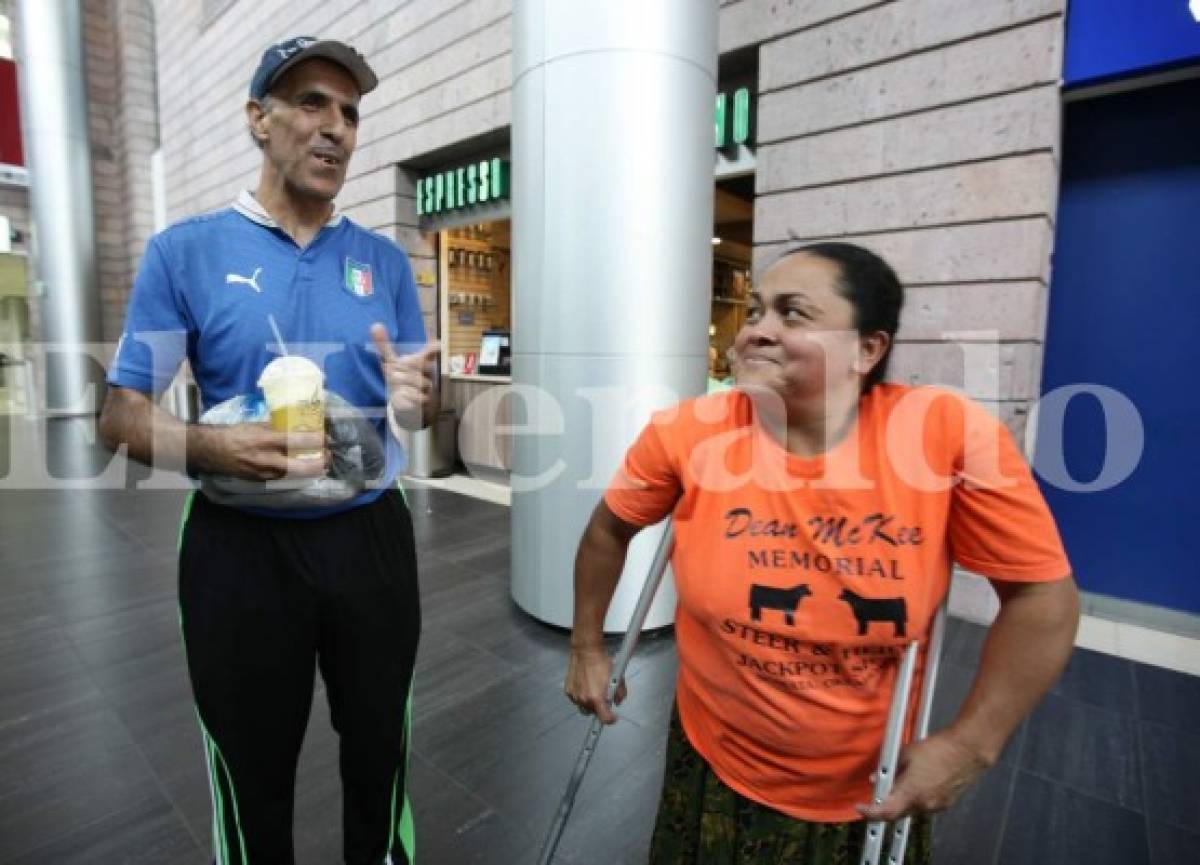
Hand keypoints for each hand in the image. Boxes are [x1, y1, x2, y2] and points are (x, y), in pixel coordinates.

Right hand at [202, 423, 328, 480]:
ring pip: (295, 475)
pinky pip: (283, 478)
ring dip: (310, 470)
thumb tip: (296, 427)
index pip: (298, 441)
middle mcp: (267, 459)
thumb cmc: (235, 434)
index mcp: (266, 440)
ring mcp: (264, 473)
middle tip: (328, 456)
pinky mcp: (261, 481)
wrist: (213, 451)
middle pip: (301, 467)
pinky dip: (294, 473)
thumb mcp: (257, 425)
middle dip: (319, 463)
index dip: (316, 441)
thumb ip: (277, 428)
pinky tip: (300, 468)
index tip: (327, 438)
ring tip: (320, 463)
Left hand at [371, 324, 438, 430]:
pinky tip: (400, 395)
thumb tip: (375, 325)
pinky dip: (408, 396)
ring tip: (395, 380)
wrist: (406, 405)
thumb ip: (384, 346)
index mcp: (420, 363)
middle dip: (408, 366)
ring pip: (420, 382)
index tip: (437, 344)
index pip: (430, 353)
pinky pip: (418, 398)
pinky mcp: (424, 403)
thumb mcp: (391, 364)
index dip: (433, 348)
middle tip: (396, 368)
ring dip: (406, 381)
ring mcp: (427, 389)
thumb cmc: (401, 380)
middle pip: (421, 366)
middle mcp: (426, 374)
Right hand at [564, 642, 626, 724]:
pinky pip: (576, 699)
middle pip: (594, 713)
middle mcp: (584, 700)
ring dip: (590, 702)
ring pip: (584, 706)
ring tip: (593, 688)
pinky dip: (581, 695)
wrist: (586, 651)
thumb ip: (620, 693)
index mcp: (597, 698)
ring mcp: (574, 696)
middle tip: (603, 696)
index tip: (613, 716)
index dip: (610, 719)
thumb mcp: (618, 677)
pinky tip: (585, 684)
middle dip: (600, 707)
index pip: (604, 719)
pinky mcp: (568, 691)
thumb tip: (616, 701)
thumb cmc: (602, 662)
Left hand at [856, 730, 991, 820]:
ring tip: (903, 781)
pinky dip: (917, 798)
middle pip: (898, 813)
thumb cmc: (936, 749)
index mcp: (911, 792)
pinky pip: (925, 806)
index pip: (885, 812)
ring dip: (902, 800)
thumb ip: (888, 769)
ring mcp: (936, 807)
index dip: (870, 813)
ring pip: (912, 809)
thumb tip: (875, 779)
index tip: (861, 808)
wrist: (967, 751)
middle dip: (885, 805)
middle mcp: (924, 804)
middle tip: (878, 792)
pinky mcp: (946, 804)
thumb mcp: (906, 753)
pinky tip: (919, 782)